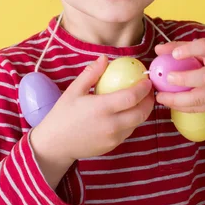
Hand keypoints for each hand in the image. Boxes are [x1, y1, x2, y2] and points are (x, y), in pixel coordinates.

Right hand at [31, 55, 154, 167]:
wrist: (55, 144)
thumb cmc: (63, 115)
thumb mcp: (74, 91)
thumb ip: (91, 74)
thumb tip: (104, 58)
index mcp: (102, 108)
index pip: (131, 97)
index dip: (143, 88)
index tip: (147, 80)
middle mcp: (111, 125)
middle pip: (141, 112)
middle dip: (149, 100)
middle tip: (148, 91)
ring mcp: (113, 138)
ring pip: (137, 123)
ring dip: (143, 111)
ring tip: (140, 100)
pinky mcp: (113, 146)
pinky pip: (129, 131)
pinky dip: (132, 121)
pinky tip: (127, 112)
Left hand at [154, 39, 204, 120]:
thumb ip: (183, 47)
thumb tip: (158, 50)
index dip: (189, 50)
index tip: (175, 54)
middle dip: (184, 79)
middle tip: (168, 78)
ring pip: (201, 98)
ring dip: (178, 100)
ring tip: (161, 97)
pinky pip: (199, 108)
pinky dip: (182, 108)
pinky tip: (170, 103)